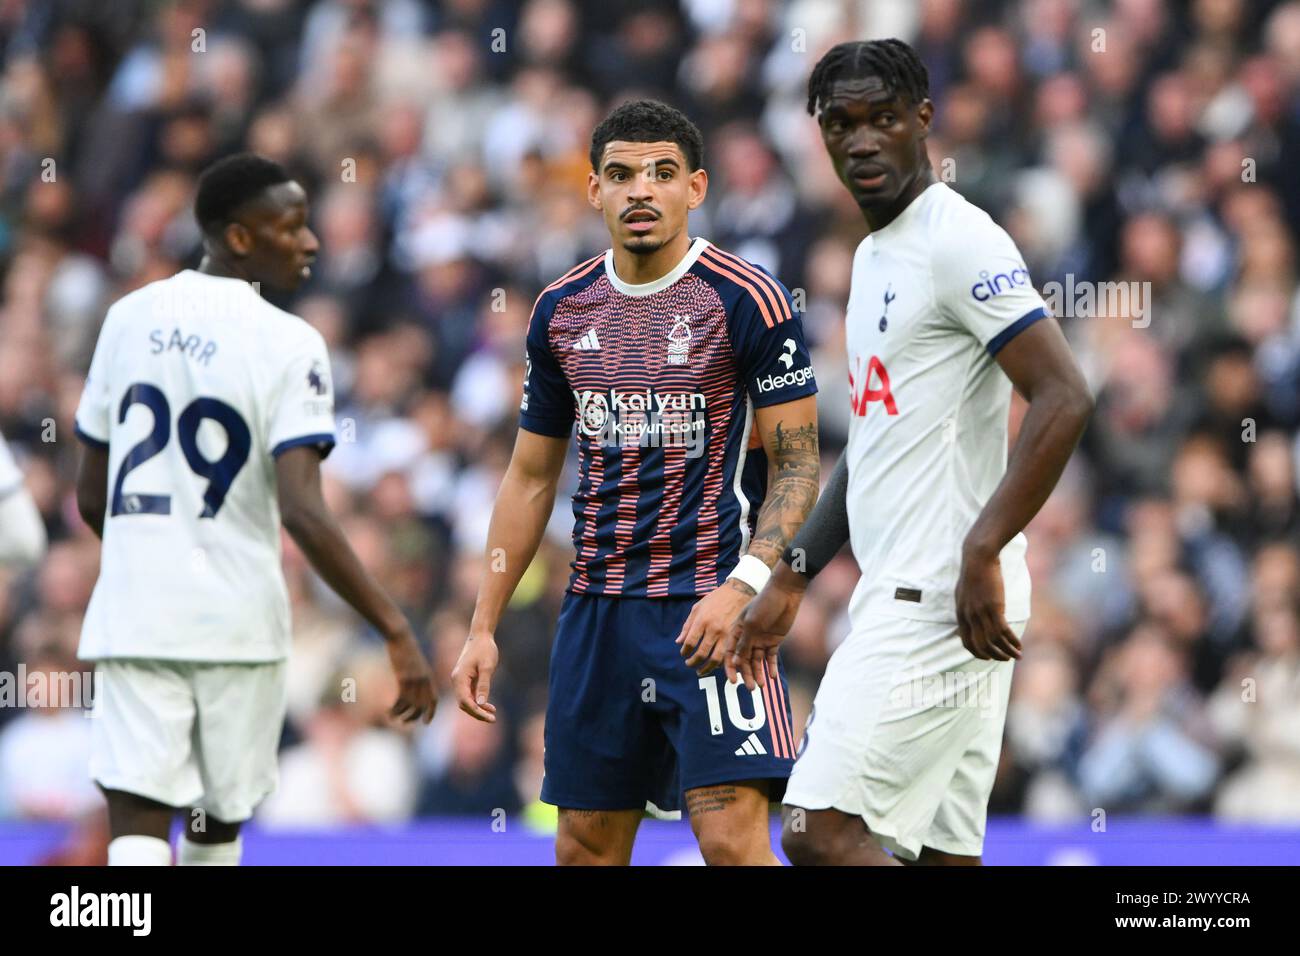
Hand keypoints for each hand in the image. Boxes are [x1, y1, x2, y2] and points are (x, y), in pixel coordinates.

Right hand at [384, 628, 437, 722]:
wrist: (400, 636)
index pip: (433, 699)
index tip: (426, 722)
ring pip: (411, 705)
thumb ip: (418, 676)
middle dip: (414, 717)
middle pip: (423, 705)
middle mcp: (424, 680)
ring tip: (393, 718)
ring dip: (402, 715)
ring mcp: (414, 680)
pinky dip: (395, 709)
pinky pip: (400, 700)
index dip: (431, 712)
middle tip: (404, 723)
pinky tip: (388, 711)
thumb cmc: (406, 649)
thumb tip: (415, 687)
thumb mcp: (416, 663)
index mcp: (429, 677)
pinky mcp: (403, 678)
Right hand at [451, 632, 498, 721]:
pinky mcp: (465, 680)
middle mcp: (456, 681)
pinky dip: (478, 702)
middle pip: (464, 704)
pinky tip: (489, 706)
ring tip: (492, 714)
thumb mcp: (487, 667)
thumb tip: (480, 704)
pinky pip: (469, 695)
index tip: (490, 718)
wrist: (481, 635)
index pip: (465, 701)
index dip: (477, 712)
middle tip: (493, 719)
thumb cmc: (485, 649)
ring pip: (466, 701)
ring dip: (478, 709)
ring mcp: (460, 680)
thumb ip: (484, 685)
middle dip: (477, 713)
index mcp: (459, 678)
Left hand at [677, 579, 752, 676]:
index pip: (690, 643)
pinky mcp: (736, 638)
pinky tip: (716, 665)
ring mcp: (727, 635)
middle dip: (693, 662)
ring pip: (716, 659)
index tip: (684, 653)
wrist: (738, 592)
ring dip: (707, 669)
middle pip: (702, 653)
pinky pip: (728, 656)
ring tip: (701, 671)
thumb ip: (687, 626)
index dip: (685, 651)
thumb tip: (679, 642)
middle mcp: (714, 629)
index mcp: (702, 621)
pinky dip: (721, 664)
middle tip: (689, 664)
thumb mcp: (697, 608)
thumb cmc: (715, 599)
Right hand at [727, 570, 803, 689]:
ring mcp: (761, 639)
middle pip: (744, 660)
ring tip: (761, 685)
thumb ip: (744, 643)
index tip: (732, 681)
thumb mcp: (752, 624)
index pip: (730, 653)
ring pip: (757, 661)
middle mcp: (747, 637)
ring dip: (758, 673)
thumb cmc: (764, 605)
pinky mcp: (774, 640)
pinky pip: (770, 657)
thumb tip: (734, 662)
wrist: (785, 594)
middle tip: (750, 688)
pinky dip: (770, 667)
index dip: (730, 667)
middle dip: (746, 674)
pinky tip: (771, 677)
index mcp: (737, 631)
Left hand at [955, 545, 1020, 661]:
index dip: (978, 653)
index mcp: (961, 614)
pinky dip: (1012, 641)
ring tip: (1017, 655)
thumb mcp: (964, 593)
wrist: (979, 557)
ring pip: (994, 641)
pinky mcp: (994, 608)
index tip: (988, 657)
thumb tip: (970, 616)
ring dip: (1007, 651)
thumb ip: (966, 608)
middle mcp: (969, 617)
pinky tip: (1019, 645)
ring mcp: (981, 613)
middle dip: (995, 656)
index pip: (967, 642)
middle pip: (981, 646)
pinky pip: (1003, 632)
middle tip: (1006, 659)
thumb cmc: (974, 572)